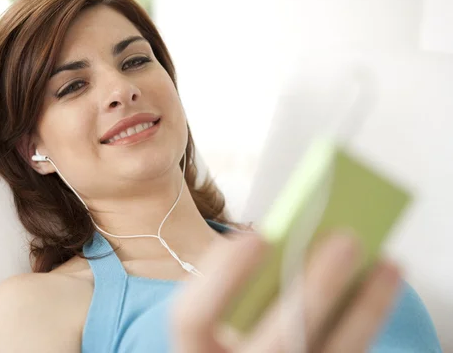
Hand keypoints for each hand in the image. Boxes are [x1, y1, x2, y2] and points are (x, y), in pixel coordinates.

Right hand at [171, 231, 400, 352]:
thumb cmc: (227, 334)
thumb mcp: (217, 314)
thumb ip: (237, 284)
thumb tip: (295, 237)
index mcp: (195, 350)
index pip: (192, 317)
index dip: (222, 277)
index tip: (256, 237)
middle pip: (277, 341)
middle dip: (315, 290)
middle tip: (347, 240)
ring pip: (331, 352)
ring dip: (365, 307)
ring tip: (387, 261)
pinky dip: (369, 318)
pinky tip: (383, 286)